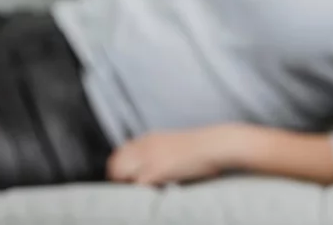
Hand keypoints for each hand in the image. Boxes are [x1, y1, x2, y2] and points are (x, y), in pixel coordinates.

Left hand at [107, 125, 251, 185]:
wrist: (217, 145)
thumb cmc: (203, 148)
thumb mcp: (175, 144)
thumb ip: (160, 152)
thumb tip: (152, 168)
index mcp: (150, 138)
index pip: (120, 152)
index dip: (121, 168)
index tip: (127, 179)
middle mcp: (146, 145)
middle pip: (115, 163)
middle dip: (118, 178)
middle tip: (130, 189)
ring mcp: (150, 157)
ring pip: (120, 173)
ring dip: (125, 184)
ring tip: (139, 192)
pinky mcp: (156, 170)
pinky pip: (135, 184)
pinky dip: (138, 191)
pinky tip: (149, 193)